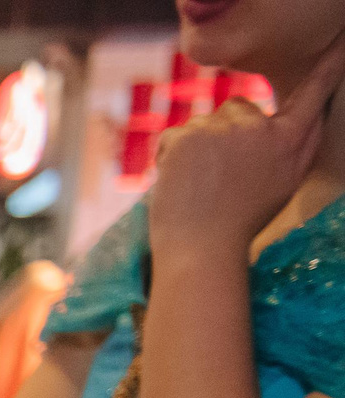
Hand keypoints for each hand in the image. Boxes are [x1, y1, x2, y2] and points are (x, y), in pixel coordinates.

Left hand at [150, 32, 344, 261]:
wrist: (201, 249)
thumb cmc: (241, 224)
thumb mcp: (283, 183)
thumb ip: (296, 147)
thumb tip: (309, 117)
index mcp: (289, 142)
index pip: (311, 98)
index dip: (325, 71)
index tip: (340, 48)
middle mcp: (260, 128)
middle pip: (239, 107)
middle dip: (226, 131)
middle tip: (220, 174)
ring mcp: (222, 129)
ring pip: (202, 123)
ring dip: (196, 147)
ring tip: (199, 186)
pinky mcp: (188, 135)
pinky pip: (173, 136)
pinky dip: (169, 157)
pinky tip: (178, 184)